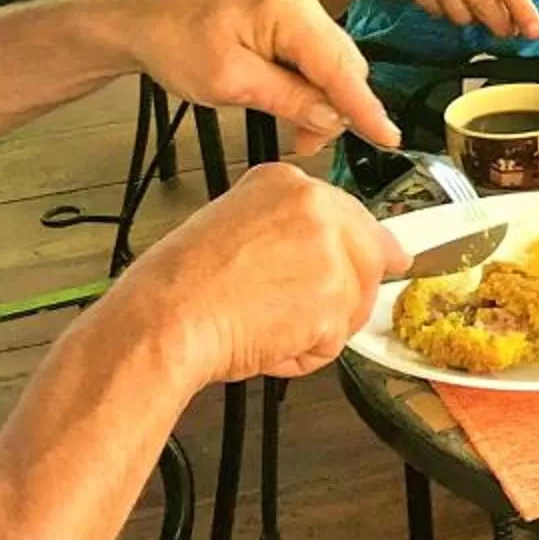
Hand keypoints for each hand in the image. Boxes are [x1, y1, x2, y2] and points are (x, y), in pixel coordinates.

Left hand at [132, 0, 396, 149]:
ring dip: (321, 106)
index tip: (388, 139)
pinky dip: (309, 93)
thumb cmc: (176, 40)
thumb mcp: (230, 81)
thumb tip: (332, 118)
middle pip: (344, 69)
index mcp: (292, 12)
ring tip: (296, 137)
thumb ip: (287, 98)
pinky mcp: (287, 28)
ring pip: (331, 70)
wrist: (144, 20)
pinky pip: (314, 64)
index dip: (366, 108)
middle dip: (336, 112)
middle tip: (305, 146)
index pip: (342, 68)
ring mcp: (297, 16)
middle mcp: (303, 8)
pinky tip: (293, 113)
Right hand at [139, 162, 406, 383]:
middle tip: (303, 314)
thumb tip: (330, 253)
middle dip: (347, 295)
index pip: (350, 216)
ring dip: (318, 328)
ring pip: (354, 304)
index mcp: (287, 183)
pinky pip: (333, 342)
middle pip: (370, 257)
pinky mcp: (334, 298)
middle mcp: (315, 206)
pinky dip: (302, 356)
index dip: (355, 251)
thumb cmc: (184, 283)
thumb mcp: (234, 226)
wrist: (169, 315)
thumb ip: (287, 230)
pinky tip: (266, 342)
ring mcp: (329, 250)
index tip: (370, 260)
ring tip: (267, 324)